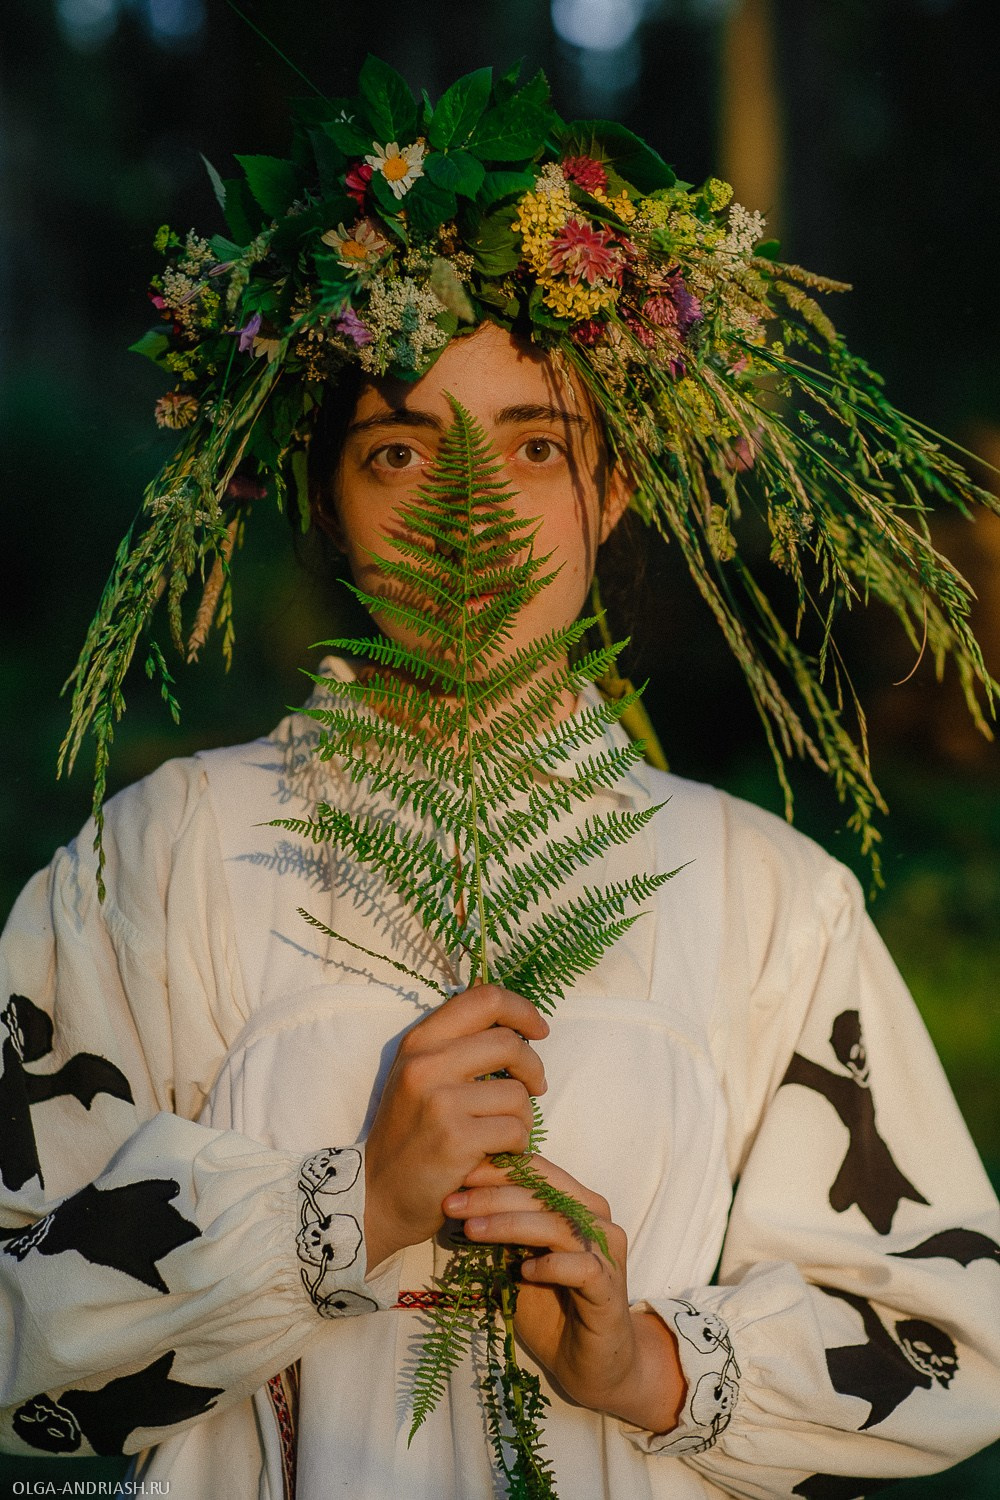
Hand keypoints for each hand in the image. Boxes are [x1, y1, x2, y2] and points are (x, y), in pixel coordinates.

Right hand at [364, 986, 548, 1269]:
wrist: (378, 1194)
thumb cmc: (410, 1133)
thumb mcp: (419, 1076)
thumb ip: (456, 1045)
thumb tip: (515, 1022)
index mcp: (419, 1041)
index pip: (485, 999)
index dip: (522, 1010)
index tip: (538, 1031)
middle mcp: (426, 1063)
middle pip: (509, 1043)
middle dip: (533, 1068)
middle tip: (536, 1088)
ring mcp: (440, 1101)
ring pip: (518, 1093)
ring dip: (523, 1117)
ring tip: (502, 1132)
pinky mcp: (456, 1139)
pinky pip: (515, 1130)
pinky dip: (516, 1145)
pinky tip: (496, 1153)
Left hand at [444, 1156, 685, 1433]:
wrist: (591, 1365)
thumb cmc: (553, 1308)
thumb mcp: (519, 1262)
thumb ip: (504, 1233)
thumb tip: (461, 1204)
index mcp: (576, 1205)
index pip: (538, 1172)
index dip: (498, 1169)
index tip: (458, 1174)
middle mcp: (596, 1220)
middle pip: (544, 1192)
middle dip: (493, 1195)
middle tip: (453, 1203)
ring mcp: (606, 1253)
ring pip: (558, 1224)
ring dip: (510, 1224)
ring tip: (472, 1231)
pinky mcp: (609, 1287)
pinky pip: (581, 1266)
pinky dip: (550, 1264)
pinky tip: (523, 1270)